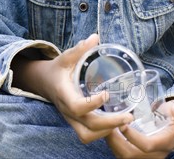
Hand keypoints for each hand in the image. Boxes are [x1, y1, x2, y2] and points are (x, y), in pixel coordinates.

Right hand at [12, 34, 133, 143]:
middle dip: (110, 124)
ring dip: (107, 132)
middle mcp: (67, 110)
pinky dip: (104, 134)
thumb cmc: (57, 69)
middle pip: (88, 126)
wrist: (44, 82)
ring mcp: (71, 119)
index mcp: (64, 93)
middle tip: (129, 116)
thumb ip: (79, 49)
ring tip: (124, 122)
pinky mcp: (76, 123)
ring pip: (87, 136)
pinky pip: (88, 136)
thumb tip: (95, 37)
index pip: (77, 106)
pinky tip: (117, 124)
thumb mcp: (65, 57)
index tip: (107, 94)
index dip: (92, 104)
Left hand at [106, 99, 173, 157]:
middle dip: (116, 141)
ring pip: (124, 156)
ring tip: (105, 127)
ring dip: (112, 143)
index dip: (132, 137)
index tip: (121, 124)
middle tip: (106, 125)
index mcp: (165, 142)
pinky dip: (114, 145)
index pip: (147, 145)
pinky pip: (123, 154)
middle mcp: (156, 153)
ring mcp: (147, 156)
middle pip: (131, 154)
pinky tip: (108, 132)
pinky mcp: (139, 155)